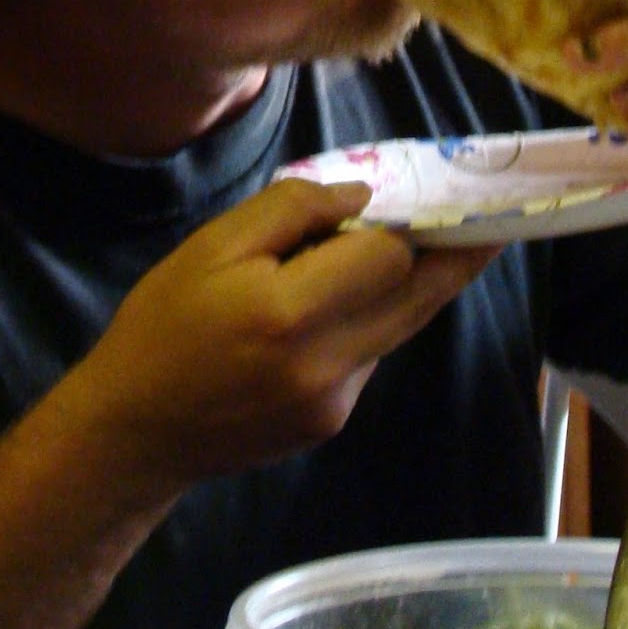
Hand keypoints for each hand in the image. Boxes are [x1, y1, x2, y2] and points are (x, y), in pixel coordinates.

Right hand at [72, 177, 497, 492]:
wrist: (134, 431)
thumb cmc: (163, 324)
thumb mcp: (210, 247)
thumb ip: (289, 212)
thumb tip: (360, 197)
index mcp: (290, 312)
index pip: (388, 256)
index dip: (398, 223)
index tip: (415, 198)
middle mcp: (327, 364)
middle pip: (420, 298)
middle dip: (454, 257)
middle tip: (492, 225)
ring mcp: (336, 401)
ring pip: (398, 327)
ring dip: (401, 289)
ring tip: (396, 251)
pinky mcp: (332, 422)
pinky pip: (368, 354)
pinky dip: (362, 322)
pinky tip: (322, 310)